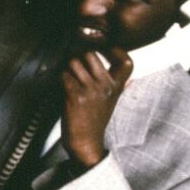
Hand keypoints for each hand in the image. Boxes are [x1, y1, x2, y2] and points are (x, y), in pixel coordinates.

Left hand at [61, 46, 132, 167]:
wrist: (86, 142)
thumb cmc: (95, 121)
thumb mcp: (111, 102)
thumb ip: (119, 88)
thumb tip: (131, 80)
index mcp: (117, 87)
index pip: (126, 62)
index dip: (115, 50)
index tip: (104, 47)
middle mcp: (106, 86)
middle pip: (90, 54)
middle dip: (78, 55)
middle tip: (73, 63)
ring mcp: (91, 90)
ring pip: (74, 61)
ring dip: (66, 67)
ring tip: (67, 77)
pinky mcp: (75, 95)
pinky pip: (63, 74)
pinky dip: (59, 77)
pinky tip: (61, 86)